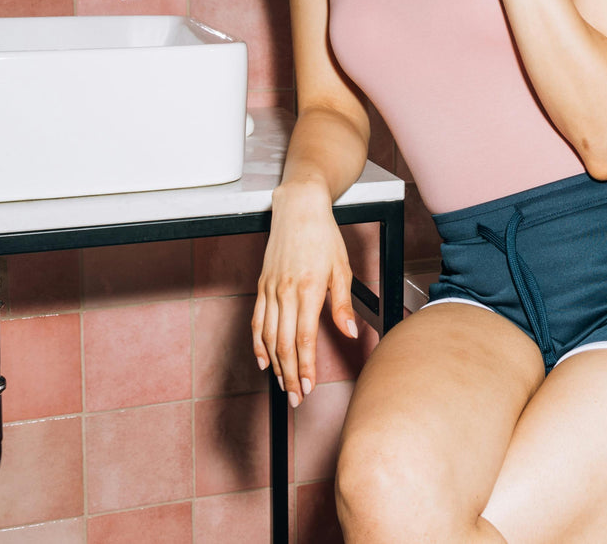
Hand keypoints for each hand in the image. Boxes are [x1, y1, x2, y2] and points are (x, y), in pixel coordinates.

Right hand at [251, 181, 358, 405]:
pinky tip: (263, 360)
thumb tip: (350, 333)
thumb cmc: (324, 236)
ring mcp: (271, 289)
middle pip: (284, 344)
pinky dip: (257, 344)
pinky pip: (256, 321)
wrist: (298, 208)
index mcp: (309, 289)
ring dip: (275, 365)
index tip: (309, 388)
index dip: (306, 367)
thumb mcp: (341, 268)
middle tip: (296, 398)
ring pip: (268, 336)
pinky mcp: (262, 284)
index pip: (305, 339)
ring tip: (283, 385)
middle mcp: (286, 291)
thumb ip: (343, 304)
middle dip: (290, 375)